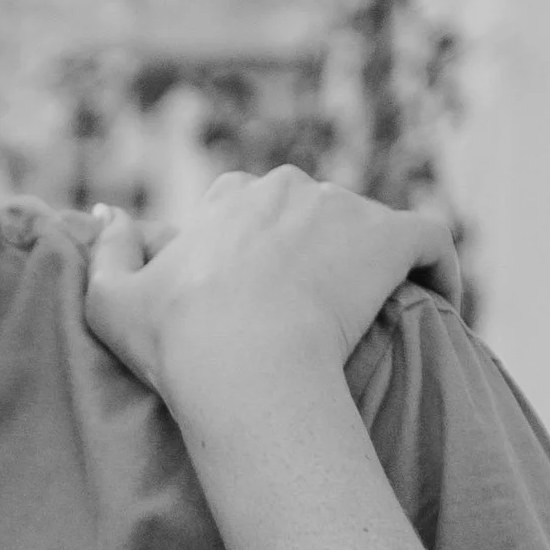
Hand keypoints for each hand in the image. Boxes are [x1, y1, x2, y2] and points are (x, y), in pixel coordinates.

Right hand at [85, 169, 459, 403]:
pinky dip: (438, 264)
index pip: (250, 204)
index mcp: (230, 198)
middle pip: (312, 210)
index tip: (262, 297)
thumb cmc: (175, 342)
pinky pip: (430, 238)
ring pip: (368, 225)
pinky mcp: (390, 237)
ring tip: (376, 320)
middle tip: (319, 312)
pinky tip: (441, 302)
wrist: (242, 362)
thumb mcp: (110, 301)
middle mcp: (288, 187)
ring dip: (372, 262)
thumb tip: (109, 210)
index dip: (257, 249)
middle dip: (317, 250)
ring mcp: (342, 208)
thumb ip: (108, 250)